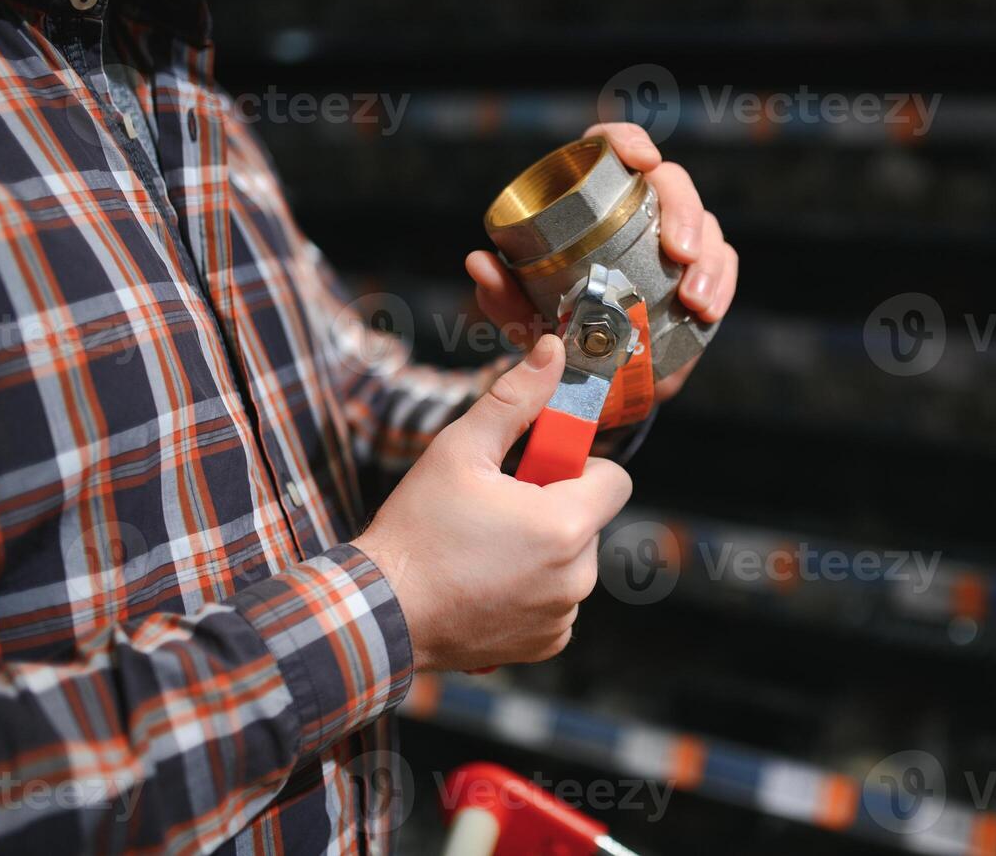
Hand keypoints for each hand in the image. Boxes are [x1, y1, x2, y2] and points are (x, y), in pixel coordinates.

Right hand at [354, 335, 632, 672]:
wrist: (380, 615)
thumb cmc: (417, 530)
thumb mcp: (461, 449)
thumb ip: (515, 398)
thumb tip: (554, 351)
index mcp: (565, 525)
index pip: (615, 479)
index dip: (579, 466)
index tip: (536, 468)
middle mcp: (577, 577)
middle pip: (591, 520)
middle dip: (556, 507)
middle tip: (499, 507)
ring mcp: (563, 615)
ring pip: (573, 561)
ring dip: (545, 550)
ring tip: (486, 548)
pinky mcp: (546, 644)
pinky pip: (558, 602)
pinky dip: (534, 590)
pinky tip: (487, 582)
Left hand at [466, 122, 737, 400]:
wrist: (595, 378)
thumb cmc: (558, 332)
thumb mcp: (526, 318)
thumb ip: (504, 294)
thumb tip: (479, 263)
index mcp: (594, 201)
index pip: (612, 148)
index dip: (629, 141)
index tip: (644, 162)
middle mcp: (640, 210)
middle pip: (673, 184)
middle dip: (683, 212)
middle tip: (678, 255)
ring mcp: (676, 240)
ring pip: (707, 225)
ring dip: (707, 259)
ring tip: (694, 301)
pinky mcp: (702, 274)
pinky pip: (723, 264)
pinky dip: (722, 283)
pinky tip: (708, 309)